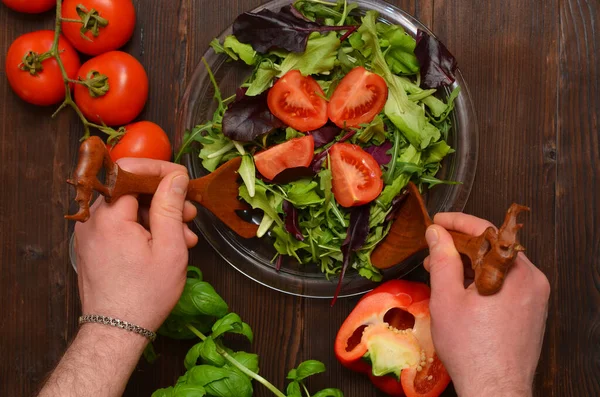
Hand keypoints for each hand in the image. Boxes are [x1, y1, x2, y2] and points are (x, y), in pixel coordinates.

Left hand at [74, 158, 198, 331]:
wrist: (116, 331)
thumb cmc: (144, 294)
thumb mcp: (169, 247)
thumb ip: (171, 206)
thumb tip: (175, 177)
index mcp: (109, 216)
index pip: (130, 170)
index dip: (159, 169)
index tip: (182, 178)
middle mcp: (93, 220)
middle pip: (130, 189)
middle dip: (163, 197)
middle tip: (189, 213)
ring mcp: (90, 233)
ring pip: (128, 208)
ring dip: (158, 216)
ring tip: (184, 236)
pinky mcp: (93, 246)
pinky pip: (120, 224)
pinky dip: (144, 228)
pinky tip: (166, 244)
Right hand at [423, 212, 549, 396]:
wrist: (494, 388)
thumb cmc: (471, 349)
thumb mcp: (446, 298)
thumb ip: (442, 258)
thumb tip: (436, 233)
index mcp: (513, 271)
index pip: (485, 231)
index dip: (457, 223)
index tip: (438, 222)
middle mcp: (531, 279)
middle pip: (493, 248)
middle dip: (461, 246)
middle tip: (435, 250)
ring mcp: (535, 296)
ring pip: (499, 266)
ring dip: (472, 264)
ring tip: (444, 273)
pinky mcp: (532, 311)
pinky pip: (507, 283)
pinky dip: (484, 280)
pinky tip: (463, 290)